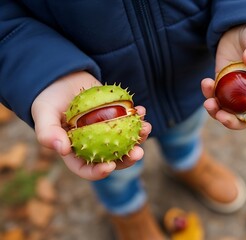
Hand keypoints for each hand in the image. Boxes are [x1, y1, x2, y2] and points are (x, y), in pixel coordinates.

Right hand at [31, 71, 150, 180]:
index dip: (99, 172)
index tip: (110, 166)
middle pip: (113, 159)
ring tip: (146, 128)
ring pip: (126, 141)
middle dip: (128, 159)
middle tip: (139, 152)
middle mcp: (94, 146)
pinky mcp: (117, 118)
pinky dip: (137, 117)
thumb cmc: (50, 98)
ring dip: (139, 137)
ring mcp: (107, 132)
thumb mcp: (43, 112)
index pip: (87, 169)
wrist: (63, 78)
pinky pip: (130, 121)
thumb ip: (47, 131)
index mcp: (75, 152)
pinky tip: (141, 110)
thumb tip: (61, 150)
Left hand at [201, 24, 245, 129]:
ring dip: (218, 114)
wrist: (241, 27)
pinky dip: (209, 95)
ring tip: (209, 103)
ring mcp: (242, 93)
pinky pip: (217, 98)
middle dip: (236, 122)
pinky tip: (206, 83)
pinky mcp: (225, 87)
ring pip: (232, 114)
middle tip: (223, 116)